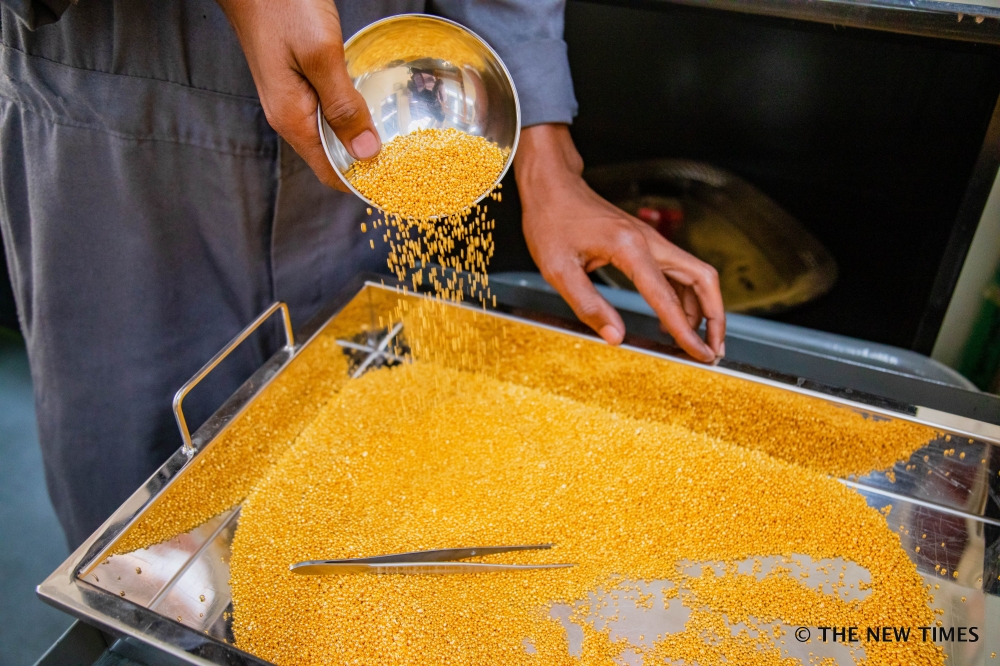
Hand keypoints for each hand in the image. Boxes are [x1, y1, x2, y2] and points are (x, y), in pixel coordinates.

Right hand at [217, 0, 379, 189]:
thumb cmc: (282, 7)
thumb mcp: (321, 56)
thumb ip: (343, 106)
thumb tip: (366, 153)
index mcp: (292, 119)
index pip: (329, 173)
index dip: (361, 183)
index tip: (394, 184)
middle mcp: (289, 116)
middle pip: (332, 158)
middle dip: (366, 163)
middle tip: (405, 161)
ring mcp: (291, 99)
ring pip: (331, 135)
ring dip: (360, 138)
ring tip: (395, 138)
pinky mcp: (296, 82)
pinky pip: (327, 112)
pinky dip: (350, 116)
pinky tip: (369, 107)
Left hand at [515, 124, 724, 361]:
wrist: (552, 187)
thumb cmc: (551, 223)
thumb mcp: (558, 269)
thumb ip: (588, 305)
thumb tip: (616, 337)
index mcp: (629, 248)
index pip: (667, 297)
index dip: (685, 331)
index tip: (699, 355)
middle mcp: (649, 241)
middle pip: (702, 279)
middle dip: (715, 316)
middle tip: (714, 349)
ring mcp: (651, 241)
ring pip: (695, 275)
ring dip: (703, 308)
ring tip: (696, 341)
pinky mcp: (645, 244)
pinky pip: (677, 272)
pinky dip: (684, 297)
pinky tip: (671, 319)